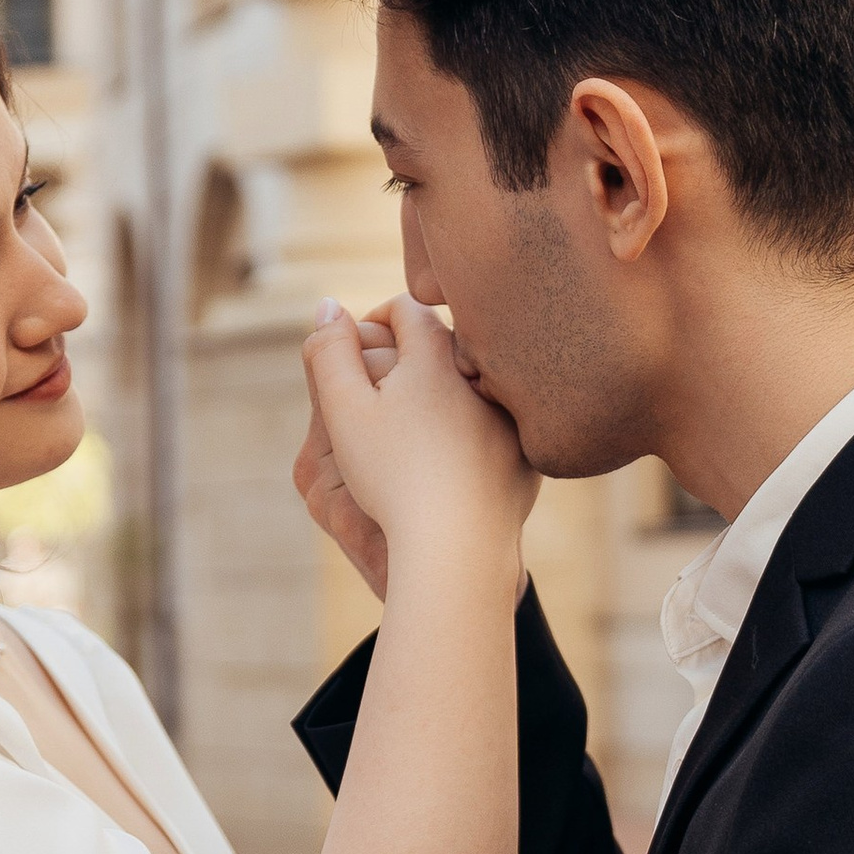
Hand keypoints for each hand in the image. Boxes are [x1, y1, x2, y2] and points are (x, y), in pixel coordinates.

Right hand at [301, 294, 533, 582]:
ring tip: (413, 430)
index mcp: (438, 354)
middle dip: (409, 357)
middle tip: (380, 391)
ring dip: (444, 395)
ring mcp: (511, 418)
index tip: (358, 350)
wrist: (457, 548)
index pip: (406, 309)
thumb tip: (327, 305)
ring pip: (472, 388)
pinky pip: (496, 431)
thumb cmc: (392, 477)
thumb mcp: (344, 411)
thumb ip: (329, 352)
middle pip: (443, 346)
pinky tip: (447, 467)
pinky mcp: (526, 458)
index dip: (374, 322)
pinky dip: (472, 437)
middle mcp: (483, 376)